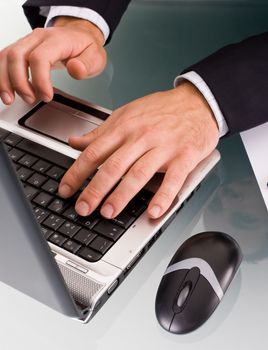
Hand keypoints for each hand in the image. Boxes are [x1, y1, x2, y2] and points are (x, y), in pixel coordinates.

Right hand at [0, 16, 105, 104]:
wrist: (79, 35)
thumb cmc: (85, 47)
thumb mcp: (95, 57)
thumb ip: (87, 65)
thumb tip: (75, 69)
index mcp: (56, 40)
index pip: (40, 58)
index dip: (40, 80)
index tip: (46, 97)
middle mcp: (38, 38)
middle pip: (17, 56)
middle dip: (19, 82)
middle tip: (30, 99)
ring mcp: (27, 42)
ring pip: (6, 57)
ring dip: (4, 80)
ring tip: (10, 99)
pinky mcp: (22, 49)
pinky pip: (5, 59)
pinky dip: (2, 76)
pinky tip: (6, 90)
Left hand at [59, 82, 219, 218]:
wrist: (198, 102)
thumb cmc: (162, 109)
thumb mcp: (127, 114)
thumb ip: (101, 132)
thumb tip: (75, 142)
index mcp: (125, 127)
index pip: (94, 152)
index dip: (77, 172)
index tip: (66, 190)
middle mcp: (142, 137)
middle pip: (113, 166)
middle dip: (94, 189)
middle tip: (83, 208)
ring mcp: (164, 148)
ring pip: (139, 173)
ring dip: (122, 195)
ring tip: (108, 212)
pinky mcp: (185, 157)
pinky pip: (173, 179)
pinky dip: (163, 197)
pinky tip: (153, 212)